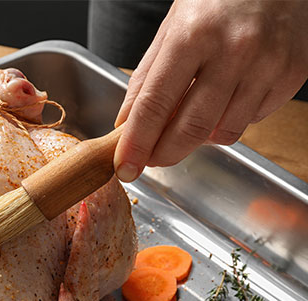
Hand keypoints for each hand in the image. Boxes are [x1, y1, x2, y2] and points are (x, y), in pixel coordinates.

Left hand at [113, 0, 307, 181]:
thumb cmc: (217, 0)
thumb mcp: (171, 28)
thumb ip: (146, 78)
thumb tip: (126, 126)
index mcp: (193, 35)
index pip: (155, 105)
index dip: (137, 144)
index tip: (125, 168)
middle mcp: (234, 50)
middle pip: (190, 128)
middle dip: (164, 154)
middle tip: (152, 159)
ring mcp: (268, 64)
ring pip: (222, 133)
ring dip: (200, 136)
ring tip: (196, 110)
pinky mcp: (292, 74)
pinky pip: (251, 120)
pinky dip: (231, 118)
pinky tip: (230, 94)